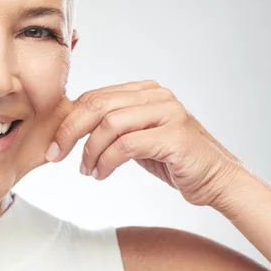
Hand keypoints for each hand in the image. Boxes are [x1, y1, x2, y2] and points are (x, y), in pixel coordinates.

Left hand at [46, 80, 244, 206]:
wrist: (217, 180)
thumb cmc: (172, 160)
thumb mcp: (136, 137)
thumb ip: (111, 126)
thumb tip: (68, 128)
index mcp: (145, 90)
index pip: (95, 97)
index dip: (68, 120)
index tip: (54, 145)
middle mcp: (156, 95)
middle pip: (97, 105)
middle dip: (69, 131)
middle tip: (55, 155)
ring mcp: (168, 112)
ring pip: (109, 124)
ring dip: (89, 151)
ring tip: (86, 171)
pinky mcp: (174, 135)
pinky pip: (126, 145)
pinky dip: (106, 161)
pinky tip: (101, 175)